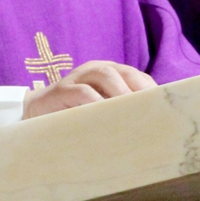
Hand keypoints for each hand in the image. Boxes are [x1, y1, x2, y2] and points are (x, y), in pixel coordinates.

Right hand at [24, 60, 155, 118]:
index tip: (166, 108)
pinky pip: (82, 92)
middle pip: (125, 72)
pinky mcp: (61, 90)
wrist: (34, 114)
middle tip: (153, 112)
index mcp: (110, 74)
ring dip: (122, 92)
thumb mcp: (100, 112)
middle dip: (141, 89)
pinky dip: (96, 102)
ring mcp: (77, 77)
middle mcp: (95, 70)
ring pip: (106, 75)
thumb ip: (120, 114)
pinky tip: (105, 117)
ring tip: (132, 111)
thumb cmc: (75, 116)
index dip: (152, 90)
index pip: (137, 77)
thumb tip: (151, 129)